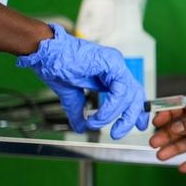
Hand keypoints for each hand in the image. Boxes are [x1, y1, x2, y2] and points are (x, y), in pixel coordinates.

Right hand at [15, 24, 147, 138]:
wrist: (46, 52)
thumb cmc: (56, 65)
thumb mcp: (71, 95)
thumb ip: (79, 111)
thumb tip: (80, 128)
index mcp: (110, 74)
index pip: (131, 94)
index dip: (136, 111)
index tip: (139, 126)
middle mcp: (116, 68)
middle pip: (135, 95)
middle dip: (131, 116)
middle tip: (118, 132)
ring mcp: (116, 64)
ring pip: (129, 95)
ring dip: (112, 115)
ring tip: (95, 124)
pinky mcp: (113, 63)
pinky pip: (120, 90)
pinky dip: (111, 106)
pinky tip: (99, 115)